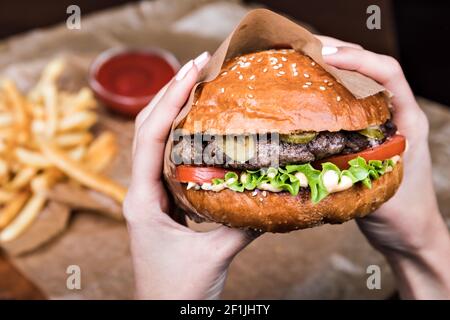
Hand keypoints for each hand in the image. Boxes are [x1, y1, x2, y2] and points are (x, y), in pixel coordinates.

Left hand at [124, 52, 255, 299]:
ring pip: (156, 142)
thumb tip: (275, 195)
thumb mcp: (214, 257)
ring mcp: (151, 195)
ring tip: (198, 83)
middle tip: (197, 64)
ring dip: (174, 110)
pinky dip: (183, 134)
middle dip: (170, 94)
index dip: (169, 100)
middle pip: (147, 129)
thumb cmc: (178, 292)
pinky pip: (169, 159)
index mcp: (143, 200)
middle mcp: (142, 191)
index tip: (191, 70)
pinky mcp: (165, 202)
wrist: (165, 315)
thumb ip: (243, 225)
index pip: (149, 137)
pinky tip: (202, 124)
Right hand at [318, 36, 449, 298]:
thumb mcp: (382, 192)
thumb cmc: (405, 217)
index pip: (389, 74)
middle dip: (342, 54)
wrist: (409, 236)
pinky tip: (306, 98)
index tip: (326, 55)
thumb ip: (352, 172)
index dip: (359, 59)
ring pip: (359, 85)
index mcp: (409, 121)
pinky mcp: (365, 139)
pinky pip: (346, 108)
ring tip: (302, 63)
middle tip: (305, 49)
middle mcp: (396, 117)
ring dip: (333, 70)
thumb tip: (310, 155)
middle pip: (372, 71)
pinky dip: (327, 96)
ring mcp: (381, 127)